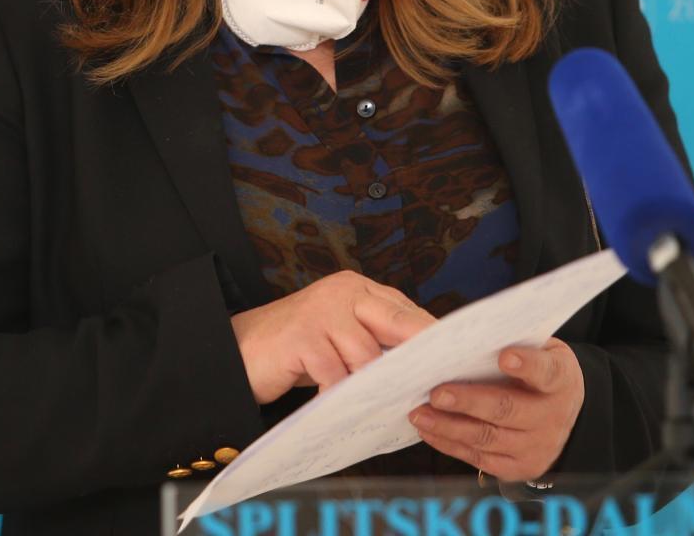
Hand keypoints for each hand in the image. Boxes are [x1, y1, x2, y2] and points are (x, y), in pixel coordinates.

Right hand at [230, 271, 435, 404]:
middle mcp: (343, 293)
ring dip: (371, 385)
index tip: (454, 361)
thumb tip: (421, 367)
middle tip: (432, 384)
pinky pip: (334, 374)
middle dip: (417, 357)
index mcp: (358, 289)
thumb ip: (374, 340)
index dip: (431, 338)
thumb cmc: (297, 348)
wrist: (239, 350)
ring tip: (375, 404)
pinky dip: (337, 394)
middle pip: (397, 324)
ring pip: (367, 356)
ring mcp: (322, 312)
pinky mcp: (302, 337)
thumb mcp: (340, 336)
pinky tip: (333, 403)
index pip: (406, 311)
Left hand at [409, 338, 583, 480]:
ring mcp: (535, 447)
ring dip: (448, 426)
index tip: (504, 356)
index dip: (527, 364)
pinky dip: (450, 444)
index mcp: (560, 379)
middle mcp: (552, 417)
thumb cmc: (540, 372)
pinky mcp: (517, 468)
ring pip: (487, 438)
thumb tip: (462, 336)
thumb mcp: (540, 350)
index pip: (546, 371)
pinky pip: (479, 458)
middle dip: (468, 402)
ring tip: (419, 413)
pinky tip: (428, 430)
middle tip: (436, 393)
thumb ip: (512, 343)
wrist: (564, 416)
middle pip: (507, 410)